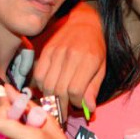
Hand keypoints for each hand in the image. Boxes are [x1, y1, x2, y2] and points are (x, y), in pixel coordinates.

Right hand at [33, 1, 105, 117]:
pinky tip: (47, 90)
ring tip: (55, 105)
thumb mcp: (102, 67)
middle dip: (60, 106)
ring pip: (46, 84)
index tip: (77, 106)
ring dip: (49, 99)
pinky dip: (40, 86)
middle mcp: (71, 56)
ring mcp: (56, 53)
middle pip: (59, 90)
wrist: (84, 23)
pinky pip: (38, 75)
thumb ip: (94, 88)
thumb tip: (89, 109)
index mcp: (88, 60)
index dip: (75, 103)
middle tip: (62, 115)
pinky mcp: (46, 51)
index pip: (75, 90)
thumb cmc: (96, 47)